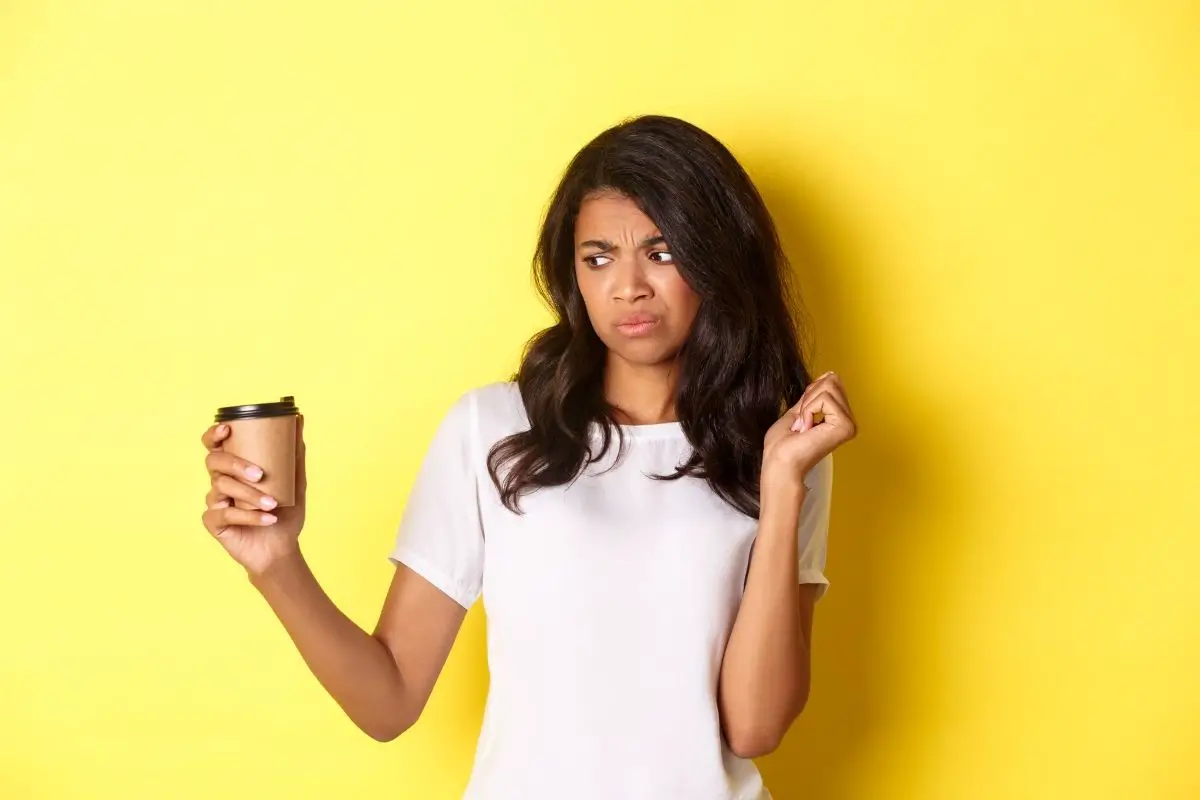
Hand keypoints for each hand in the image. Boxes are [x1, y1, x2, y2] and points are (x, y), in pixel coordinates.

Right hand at [200, 416, 306, 576]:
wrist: (281, 548)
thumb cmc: (285, 513)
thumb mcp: (295, 481)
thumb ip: (295, 452)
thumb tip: (300, 417)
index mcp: (235, 467)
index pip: (215, 445)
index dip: (213, 434)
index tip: (227, 429)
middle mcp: (221, 481)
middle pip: (214, 462)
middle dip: (236, 465)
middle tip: (260, 474)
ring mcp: (215, 501)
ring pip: (222, 488)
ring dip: (250, 495)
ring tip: (273, 504)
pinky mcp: (213, 522)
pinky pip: (225, 514)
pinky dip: (249, 516)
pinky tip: (268, 519)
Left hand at [762, 371, 857, 493]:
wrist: (779, 463)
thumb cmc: (782, 446)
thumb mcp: (797, 412)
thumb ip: (813, 396)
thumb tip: (829, 375)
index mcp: (838, 418)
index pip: (830, 383)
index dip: (810, 394)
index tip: (802, 418)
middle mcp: (848, 421)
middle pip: (831, 382)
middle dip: (809, 398)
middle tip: (802, 423)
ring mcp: (849, 424)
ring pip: (828, 387)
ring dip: (807, 406)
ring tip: (804, 428)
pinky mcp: (846, 426)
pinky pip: (825, 399)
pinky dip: (809, 411)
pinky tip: (807, 430)